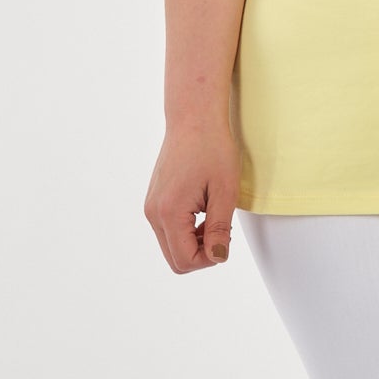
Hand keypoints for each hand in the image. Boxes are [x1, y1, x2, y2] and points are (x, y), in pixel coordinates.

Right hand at [144, 122, 240, 274]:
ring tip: (214, 216)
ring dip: (195, 242)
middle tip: (223, 228)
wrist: (194, 118)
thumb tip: (218, 257)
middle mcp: (153, 213)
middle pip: (175, 260)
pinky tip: (203, 210)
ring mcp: (150, 207)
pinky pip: (168, 230)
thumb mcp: (225, 190)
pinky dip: (187, 230)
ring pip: (171, 246)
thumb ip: (219, 228)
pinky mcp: (154, 200)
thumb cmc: (213, 148)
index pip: (185, 260)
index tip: (227, 236)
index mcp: (169, 212)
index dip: (211, 258)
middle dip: (202, 253)